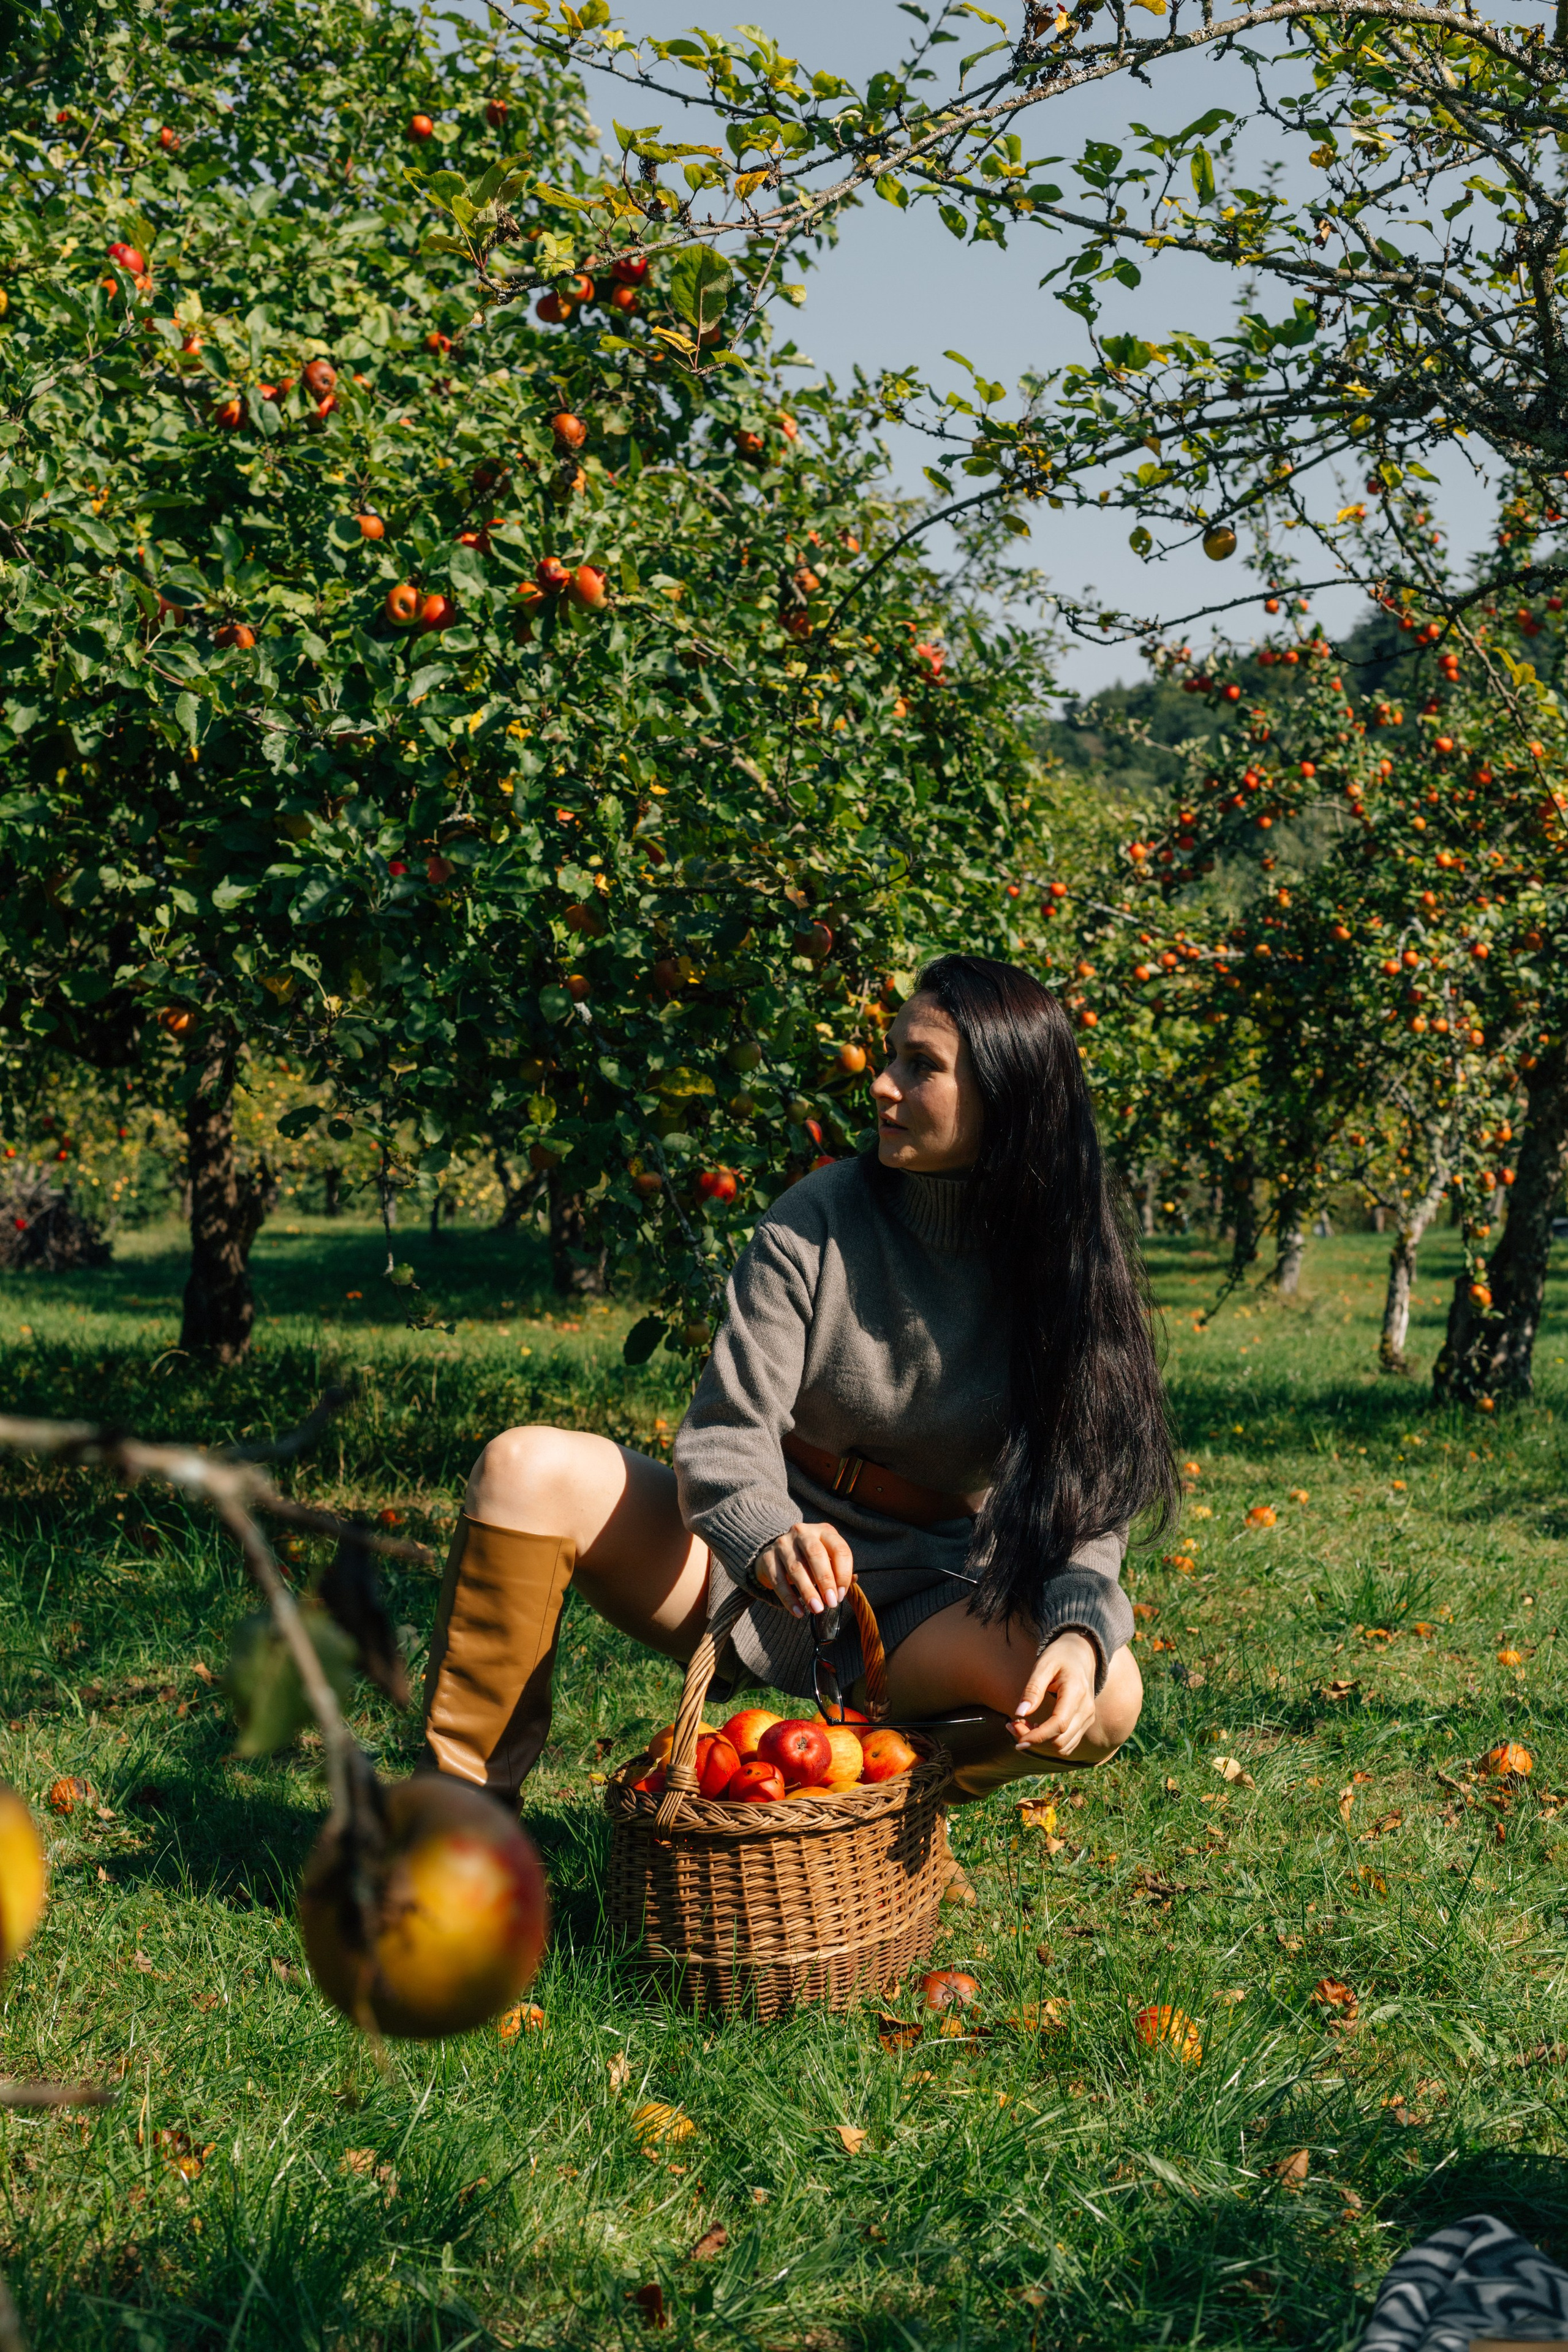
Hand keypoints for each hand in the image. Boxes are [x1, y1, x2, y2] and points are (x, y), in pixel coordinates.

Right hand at [753, 1522, 853, 1619]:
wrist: (774, 1555)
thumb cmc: (808, 1560)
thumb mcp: (826, 1559)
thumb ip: (838, 1570)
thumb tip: (851, 1583)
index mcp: (823, 1532)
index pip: (839, 1549)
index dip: (843, 1573)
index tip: (842, 1594)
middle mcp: (803, 1533)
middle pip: (816, 1554)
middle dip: (825, 1580)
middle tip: (831, 1602)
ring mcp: (783, 1543)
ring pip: (796, 1568)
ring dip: (808, 1591)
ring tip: (817, 1609)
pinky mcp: (767, 1557)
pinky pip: (778, 1580)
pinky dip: (789, 1598)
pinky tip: (798, 1611)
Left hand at [1007, 1632, 1098, 1757]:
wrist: (1081, 1655)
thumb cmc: (1060, 1656)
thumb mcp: (1043, 1665)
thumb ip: (1032, 1689)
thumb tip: (1020, 1712)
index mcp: (1076, 1692)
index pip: (1059, 1725)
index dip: (1037, 1736)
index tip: (1017, 1737)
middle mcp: (1086, 1709)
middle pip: (1060, 1740)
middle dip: (1034, 1740)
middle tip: (1012, 1726)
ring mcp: (1087, 1718)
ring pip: (1064, 1747)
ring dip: (1040, 1744)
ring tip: (1021, 1727)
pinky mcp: (1084, 1723)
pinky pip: (1067, 1744)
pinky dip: (1049, 1743)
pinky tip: (1035, 1729)